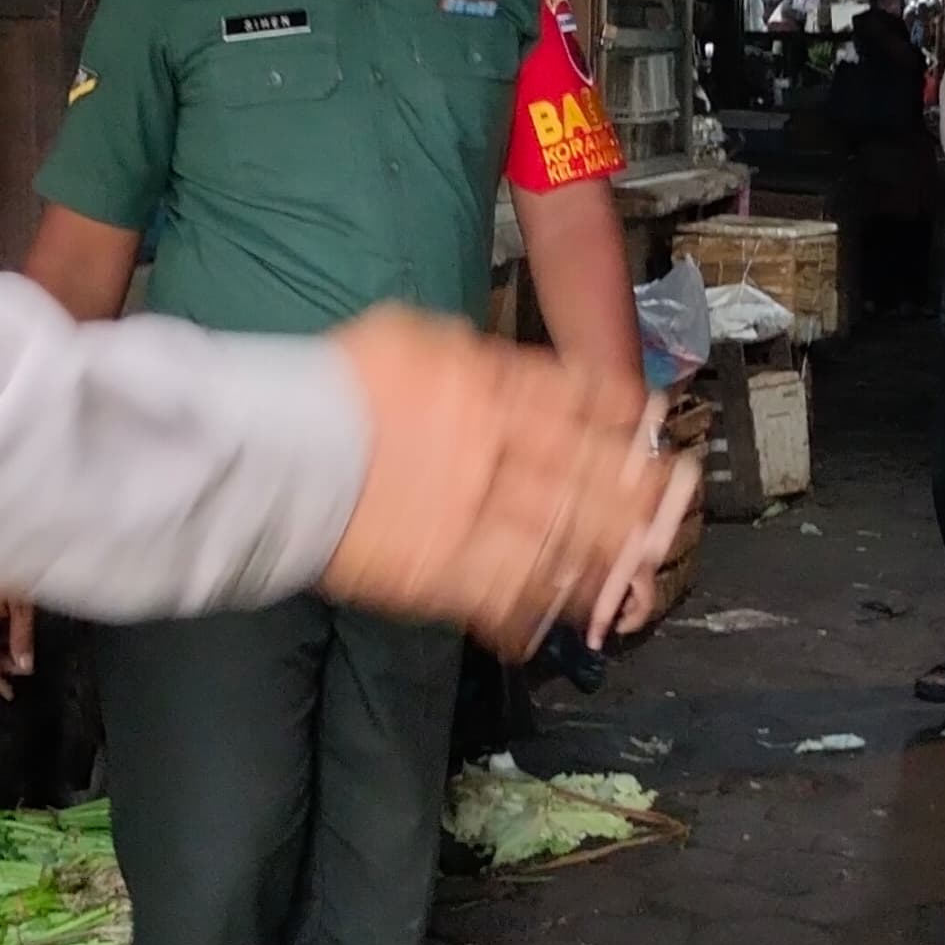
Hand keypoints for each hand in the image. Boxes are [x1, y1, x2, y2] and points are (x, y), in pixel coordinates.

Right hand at [318, 305, 692, 653]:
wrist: (277, 449)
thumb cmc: (332, 382)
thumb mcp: (408, 337)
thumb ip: (466, 357)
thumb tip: (500, 370)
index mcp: (488, 389)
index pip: (576, 402)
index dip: (618, 414)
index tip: (644, 422)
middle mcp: (496, 450)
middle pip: (587, 472)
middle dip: (633, 486)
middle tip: (667, 496)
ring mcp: (476, 513)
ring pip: (563, 535)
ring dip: (606, 549)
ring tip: (634, 560)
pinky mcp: (448, 571)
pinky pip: (513, 591)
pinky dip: (543, 601)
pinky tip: (568, 607)